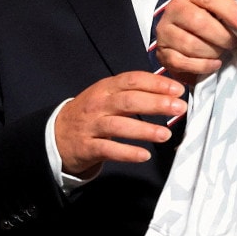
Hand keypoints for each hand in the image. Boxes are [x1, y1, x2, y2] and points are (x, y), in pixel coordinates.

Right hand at [54, 71, 185, 175]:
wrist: (56, 135)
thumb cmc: (91, 113)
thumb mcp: (107, 95)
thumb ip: (134, 92)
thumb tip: (168, 90)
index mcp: (106, 88)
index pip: (132, 80)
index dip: (156, 83)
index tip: (177, 89)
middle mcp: (99, 104)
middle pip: (129, 101)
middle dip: (156, 103)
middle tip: (179, 108)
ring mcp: (92, 126)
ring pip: (119, 126)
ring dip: (144, 130)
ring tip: (166, 134)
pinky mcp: (87, 147)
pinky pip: (109, 149)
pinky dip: (127, 153)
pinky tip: (145, 155)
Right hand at [156, 0, 236, 81]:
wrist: (185, 31)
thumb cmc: (209, 18)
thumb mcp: (219, 7)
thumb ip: (231, 12)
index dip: (230, 11)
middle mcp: (174, 8)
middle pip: (199, 22)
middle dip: (222, 36)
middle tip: (234, 43)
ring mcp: (165, 31)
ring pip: (190, 44)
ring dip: (213, 52)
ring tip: (222, 52)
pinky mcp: (162, 52)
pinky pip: (182, 62)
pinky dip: (202, 66)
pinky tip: (214, 64)